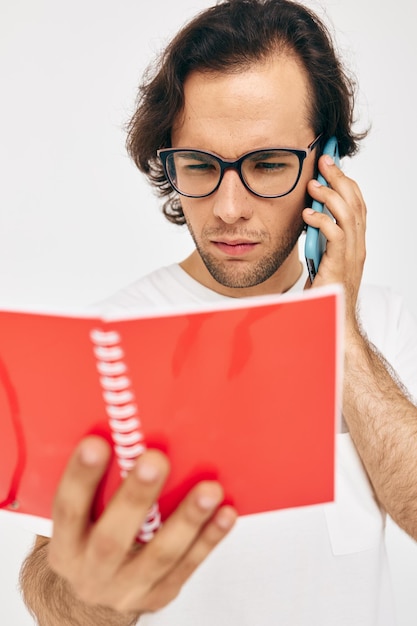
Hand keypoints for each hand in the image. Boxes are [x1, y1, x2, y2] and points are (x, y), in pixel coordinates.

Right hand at [47, 436, 236, 614]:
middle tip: (156, 459)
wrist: (98, 588)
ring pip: (160, 555)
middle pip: (112, 538)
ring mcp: (126, 588)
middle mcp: (91, 572)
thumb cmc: (94, 534)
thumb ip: (97, 484)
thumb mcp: (83, 516)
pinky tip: (225, 514)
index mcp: (66, 544)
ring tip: (210, 490)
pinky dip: (209, 539)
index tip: (96, 442)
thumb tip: (123, 429)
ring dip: (187, 520)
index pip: (68, 509)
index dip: (81, 476)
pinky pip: (188, 566)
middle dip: (136, 497)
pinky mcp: (158, 594)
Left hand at [303, 153, 366, 334]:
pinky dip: (321, 221)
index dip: (345, 182)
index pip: (356, 203)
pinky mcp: (340, 264)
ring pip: (348, 214)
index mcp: (354, 241)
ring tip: (313, 184)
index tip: (330, 164)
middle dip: (339, 178)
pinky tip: (308, 214)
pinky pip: (336, 235)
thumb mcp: (321, 256)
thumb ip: (319, 237)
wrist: (334, 317)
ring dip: (330, 195)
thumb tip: (307, 216)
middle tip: (324, 161)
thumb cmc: (326, 289)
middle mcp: (357, 244)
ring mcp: (351, 254)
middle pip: (355, 202)